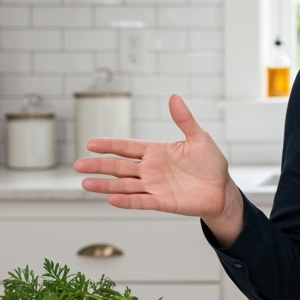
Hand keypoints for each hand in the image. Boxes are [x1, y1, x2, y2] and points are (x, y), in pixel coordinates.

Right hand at [75, 94, 244, 243]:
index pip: (127, 147)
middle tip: (78, 165)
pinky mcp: (161, 202)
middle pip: (119, 167)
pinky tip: (111, 198)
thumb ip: (184, 120)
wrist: (221, 189)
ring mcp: (154, 186)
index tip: (90, 143)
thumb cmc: (210, 163)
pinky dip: (126, 201)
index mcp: (156, 151)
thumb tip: (174, 97)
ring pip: (124, 185)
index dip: (109, 145)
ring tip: (85, 184)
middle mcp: (150, 169)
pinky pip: (140, 201)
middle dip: (99, 166)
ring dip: (105, 185)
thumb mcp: (199, 138)